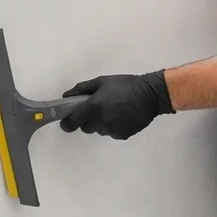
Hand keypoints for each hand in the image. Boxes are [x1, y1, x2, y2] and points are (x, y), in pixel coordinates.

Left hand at [59, 72, 173, 139]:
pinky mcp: (121, 135)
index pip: (72, 123)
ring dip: (102, 123)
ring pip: (99, 130)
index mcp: (93, 107)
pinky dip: (114, 126)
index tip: (66, 122)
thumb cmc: (127, 85)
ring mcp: (111, 130)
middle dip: (88, 120)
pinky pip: (111, 132)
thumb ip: (82, 89)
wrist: (150, 95)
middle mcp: (101, 121)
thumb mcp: (102, 81)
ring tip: (114, 110)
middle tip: (98, 109)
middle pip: (86, 127)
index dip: (67, 123)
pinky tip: (122, 115)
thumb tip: (67, 96)